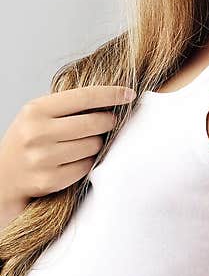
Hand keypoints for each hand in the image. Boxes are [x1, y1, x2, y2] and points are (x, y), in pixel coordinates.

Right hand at [0, 85, 135, 208]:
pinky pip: (87, 166)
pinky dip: (87, 162)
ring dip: (97, 144)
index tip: (129, 94)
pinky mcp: (48, 180)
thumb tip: (114, 98)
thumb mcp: (40, 114)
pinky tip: (76, 159)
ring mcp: (41, 159)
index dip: (111, 94)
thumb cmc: (29, 139)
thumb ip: (70, 105)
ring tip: (84, 143)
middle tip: (110, 121)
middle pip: (94, 123)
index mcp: (36, 110)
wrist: (3, 175)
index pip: (84, 97)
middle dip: (108, 121)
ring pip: (93, 146)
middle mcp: (36, 133)